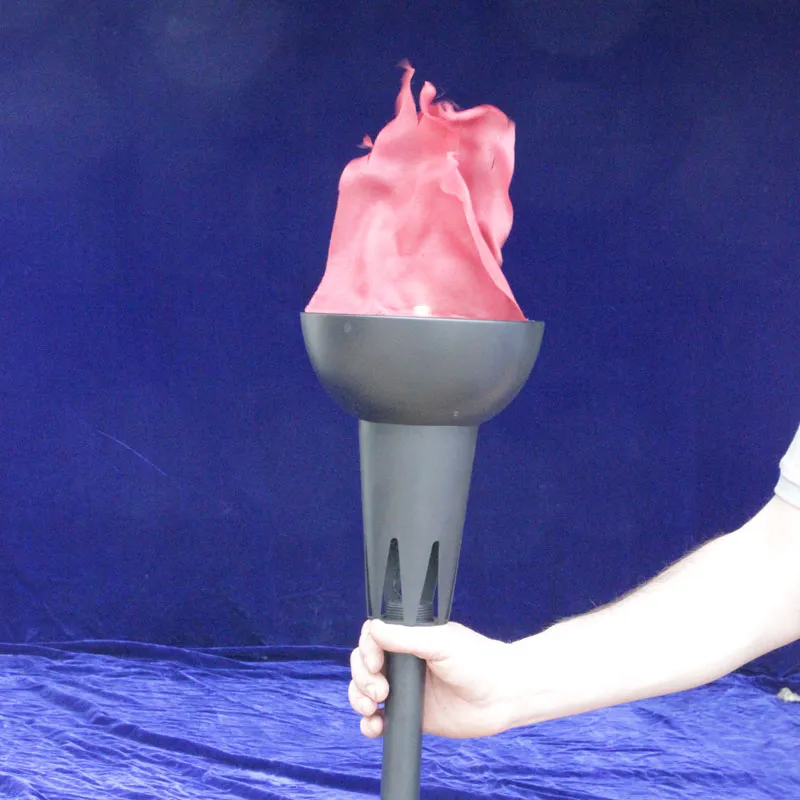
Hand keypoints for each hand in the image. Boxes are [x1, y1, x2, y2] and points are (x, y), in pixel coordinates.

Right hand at [348, 618, 516, 738]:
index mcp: (410, 639)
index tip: (375, 663)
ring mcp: (405, 690)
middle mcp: (404, 663)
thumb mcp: (441, 642)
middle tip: (379, 690)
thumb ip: (406, 637)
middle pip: (363, 665)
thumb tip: (374, 628)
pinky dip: (369, 725)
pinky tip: (374, 726)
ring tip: (372, 709)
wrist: (502, 696)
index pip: (373, 638)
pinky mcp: (409, 715)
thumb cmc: (478, 661)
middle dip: (361, 678)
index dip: (366, 651)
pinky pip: (379, 720)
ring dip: (359, 699)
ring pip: (365, 692)